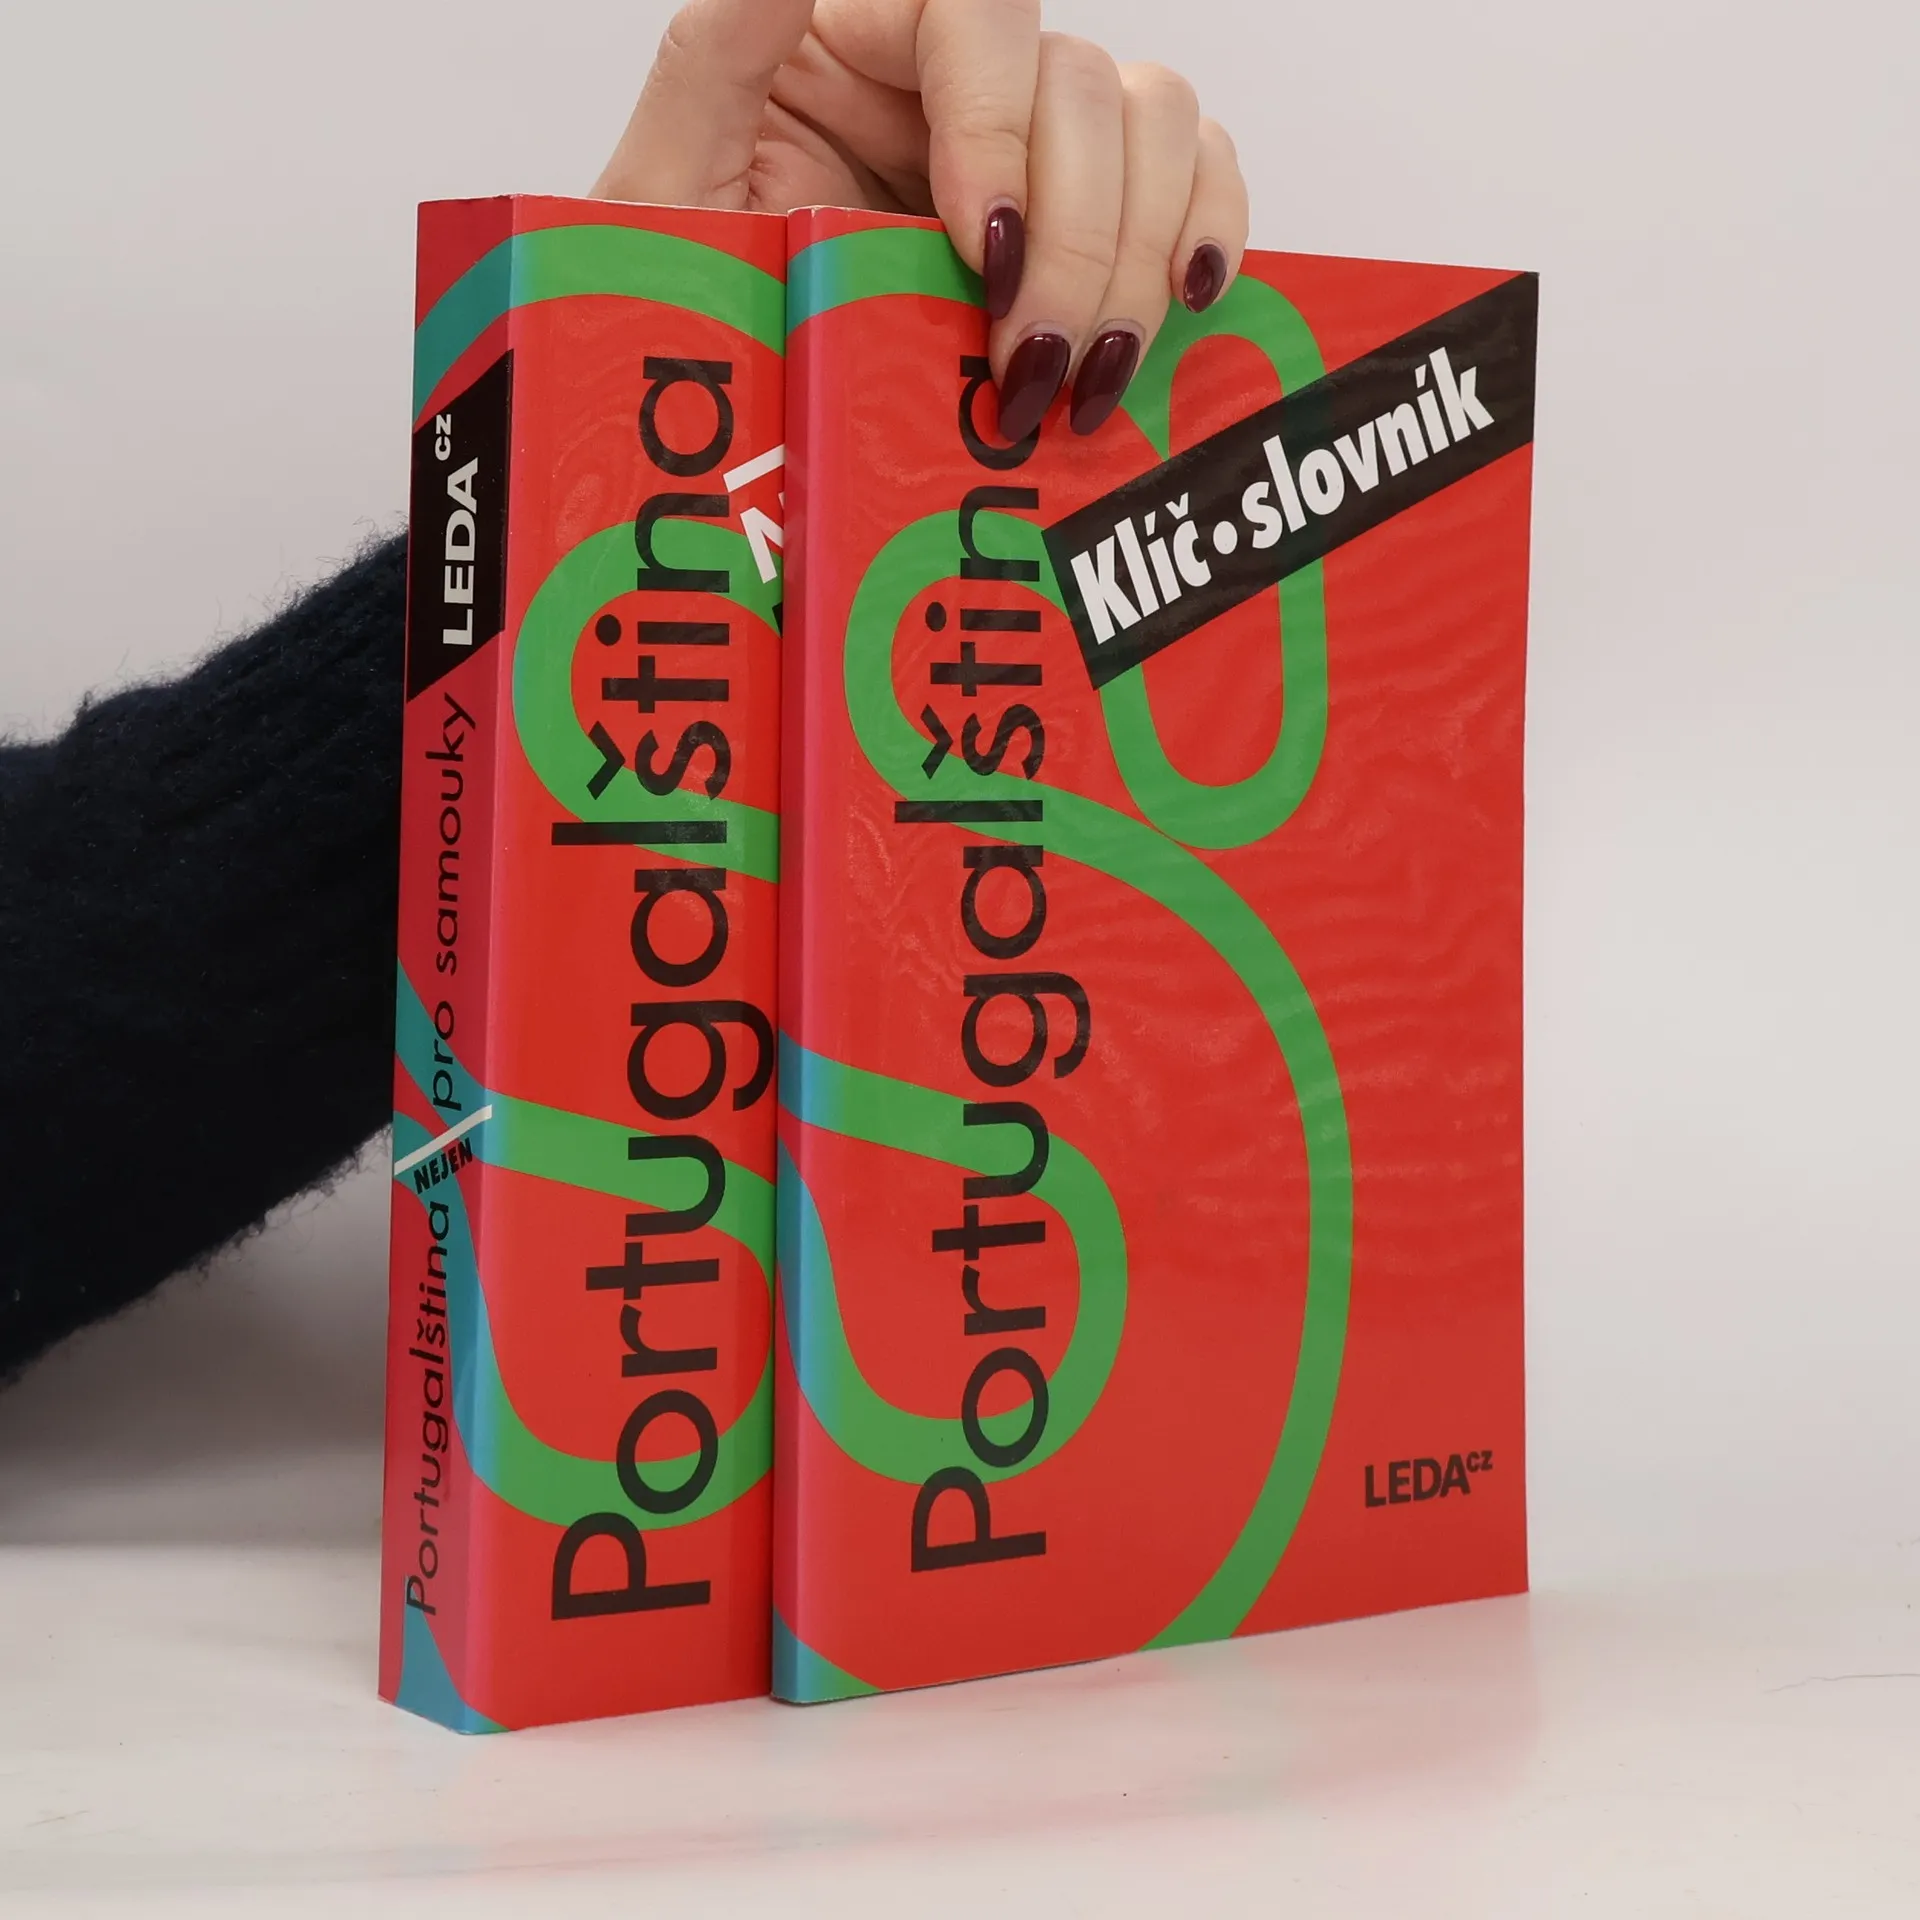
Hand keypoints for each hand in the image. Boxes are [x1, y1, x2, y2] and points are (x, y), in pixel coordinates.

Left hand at [594, 0, 1247, 437]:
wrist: (722, 430)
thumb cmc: (689, 311)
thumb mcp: (663, 192)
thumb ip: (712, 62)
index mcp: (854, 42)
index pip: (972, 12)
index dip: (999, 125)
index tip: (980, 252)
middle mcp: (952, 82)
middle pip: (1081, 84)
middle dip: (1076, 237)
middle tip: (1033, 363)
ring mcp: (1031, 149)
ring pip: (1153, 124)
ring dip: (1142, 252)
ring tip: (1091, 374)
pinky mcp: (1084, 221)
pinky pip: (1191, 178)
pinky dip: (1208, 228)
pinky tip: (1184, 303)